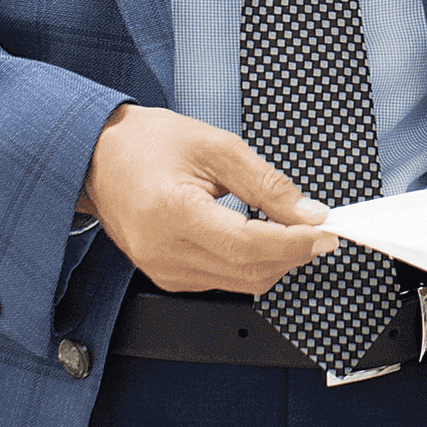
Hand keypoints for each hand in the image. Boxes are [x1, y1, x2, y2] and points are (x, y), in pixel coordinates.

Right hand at [76, 103, 343, 293]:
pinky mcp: (166, 277)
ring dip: (274, 261)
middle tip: (320, 228)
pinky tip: (259, 238)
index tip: (327, 233)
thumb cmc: (149, 144)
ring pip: (238, 282)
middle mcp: (165, 253)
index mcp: (174, 214)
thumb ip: (266, 182)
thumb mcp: (216, 146)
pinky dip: (249, 263)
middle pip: (247, 271)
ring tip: (292, 228)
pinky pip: (221, 281)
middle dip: (292, 254)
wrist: (99, 159)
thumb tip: (307, 212)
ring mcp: (163, 271)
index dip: (294, 243)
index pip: (248, 245)